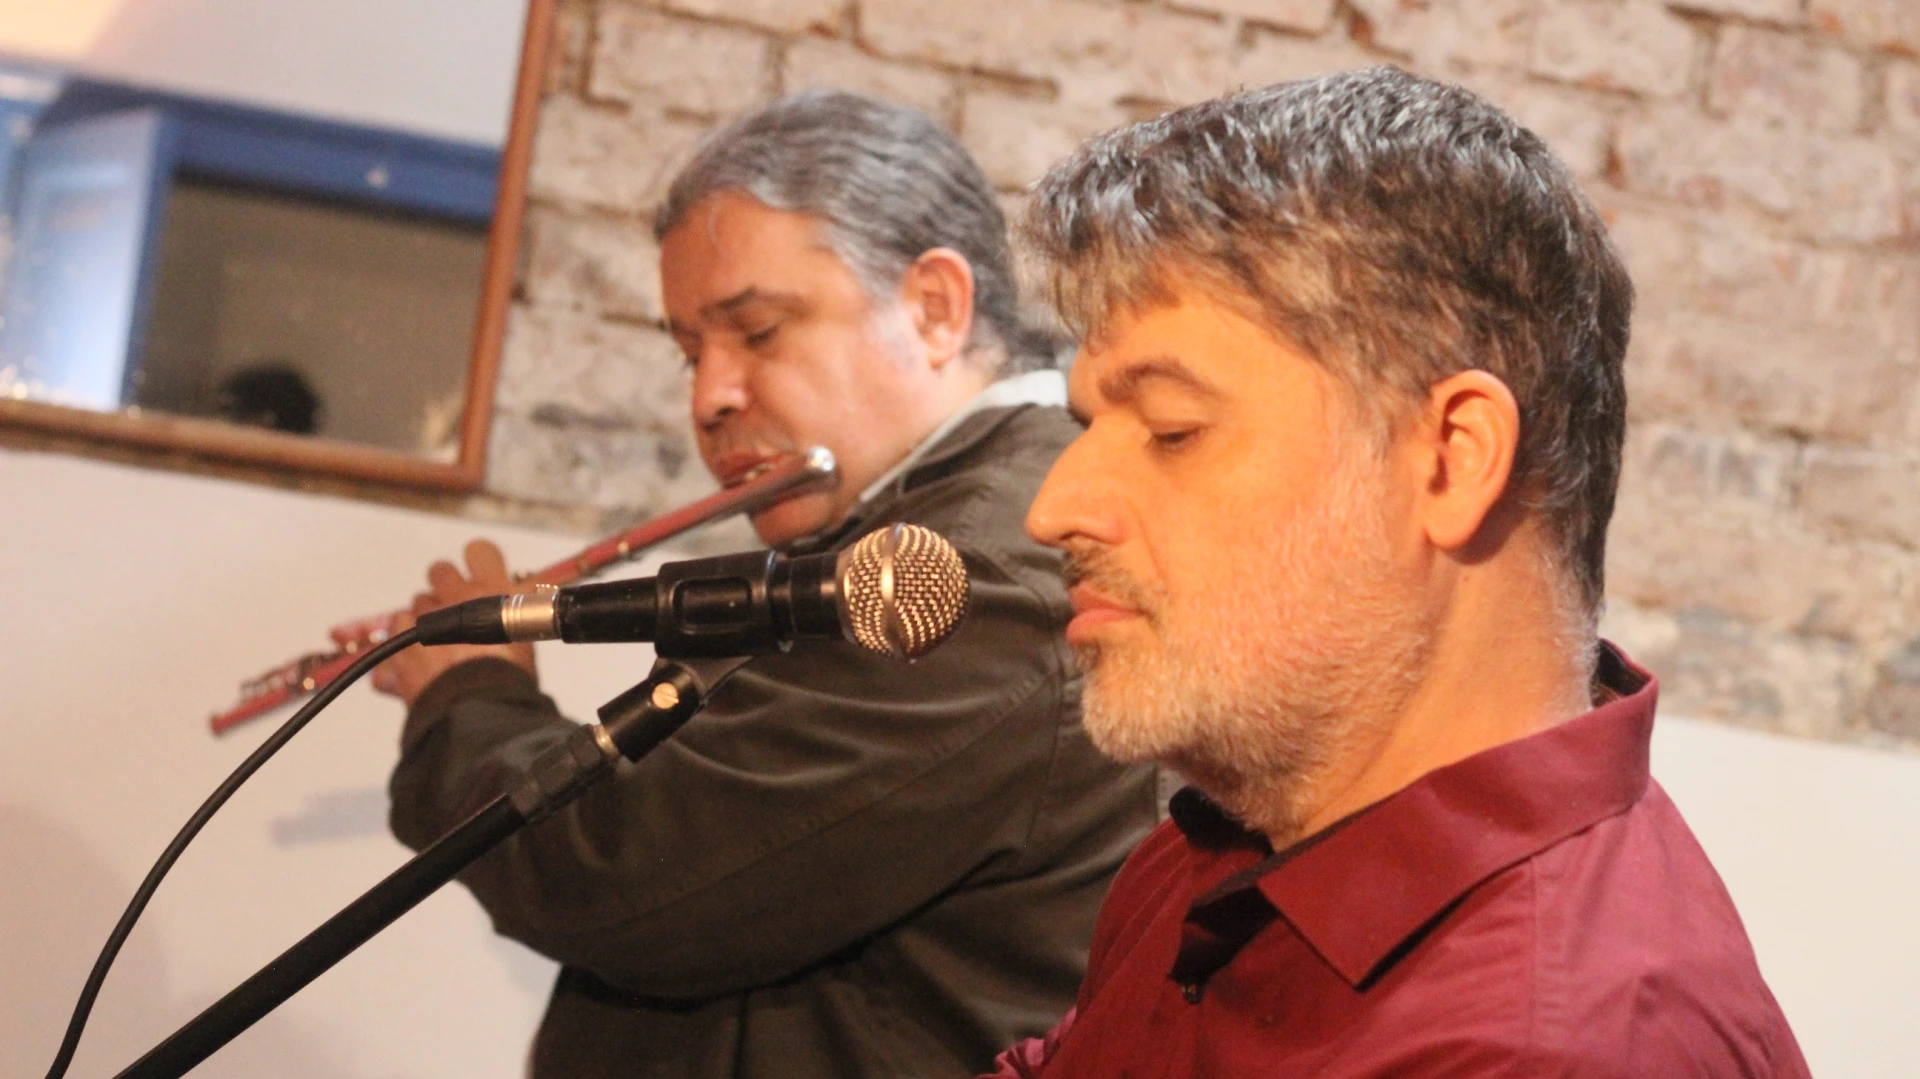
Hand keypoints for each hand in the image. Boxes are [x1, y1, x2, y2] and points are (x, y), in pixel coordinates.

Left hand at [372, 539, 536, 706]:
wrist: (478, 708)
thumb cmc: (510, 676)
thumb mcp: (525, 640)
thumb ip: (512, 619)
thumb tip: (519, 609)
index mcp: (489, 590)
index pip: (480, 550)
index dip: (479, 562)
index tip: (481, 576)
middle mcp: (452, 597)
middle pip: (439, 571)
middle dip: (442, 588)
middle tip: (455, 613)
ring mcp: (420, 622)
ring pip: (409, 608)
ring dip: (417, 625)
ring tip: (434, 654)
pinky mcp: (397, 651)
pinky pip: (389, 647)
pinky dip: (396, 660)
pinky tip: (411, 676)